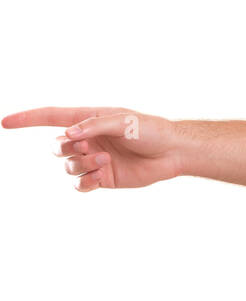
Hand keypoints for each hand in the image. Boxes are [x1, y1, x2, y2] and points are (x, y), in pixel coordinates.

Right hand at [1, 106, 180, 191]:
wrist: (173, 153)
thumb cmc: (151, 130)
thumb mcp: (124, 121)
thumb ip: (95, 125)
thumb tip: (68, 133)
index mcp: (89, 119)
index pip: (51, 117)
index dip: (27, 119)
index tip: (5, 122)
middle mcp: (88, 139)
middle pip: (56, 146)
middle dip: (67, 148)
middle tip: (90, 147)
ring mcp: (94, 159)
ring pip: (68, 166)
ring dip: (82, 164)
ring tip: (105, 161)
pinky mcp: (103, 177)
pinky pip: (80, 184)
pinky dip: (86, 181)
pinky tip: (101, 176)